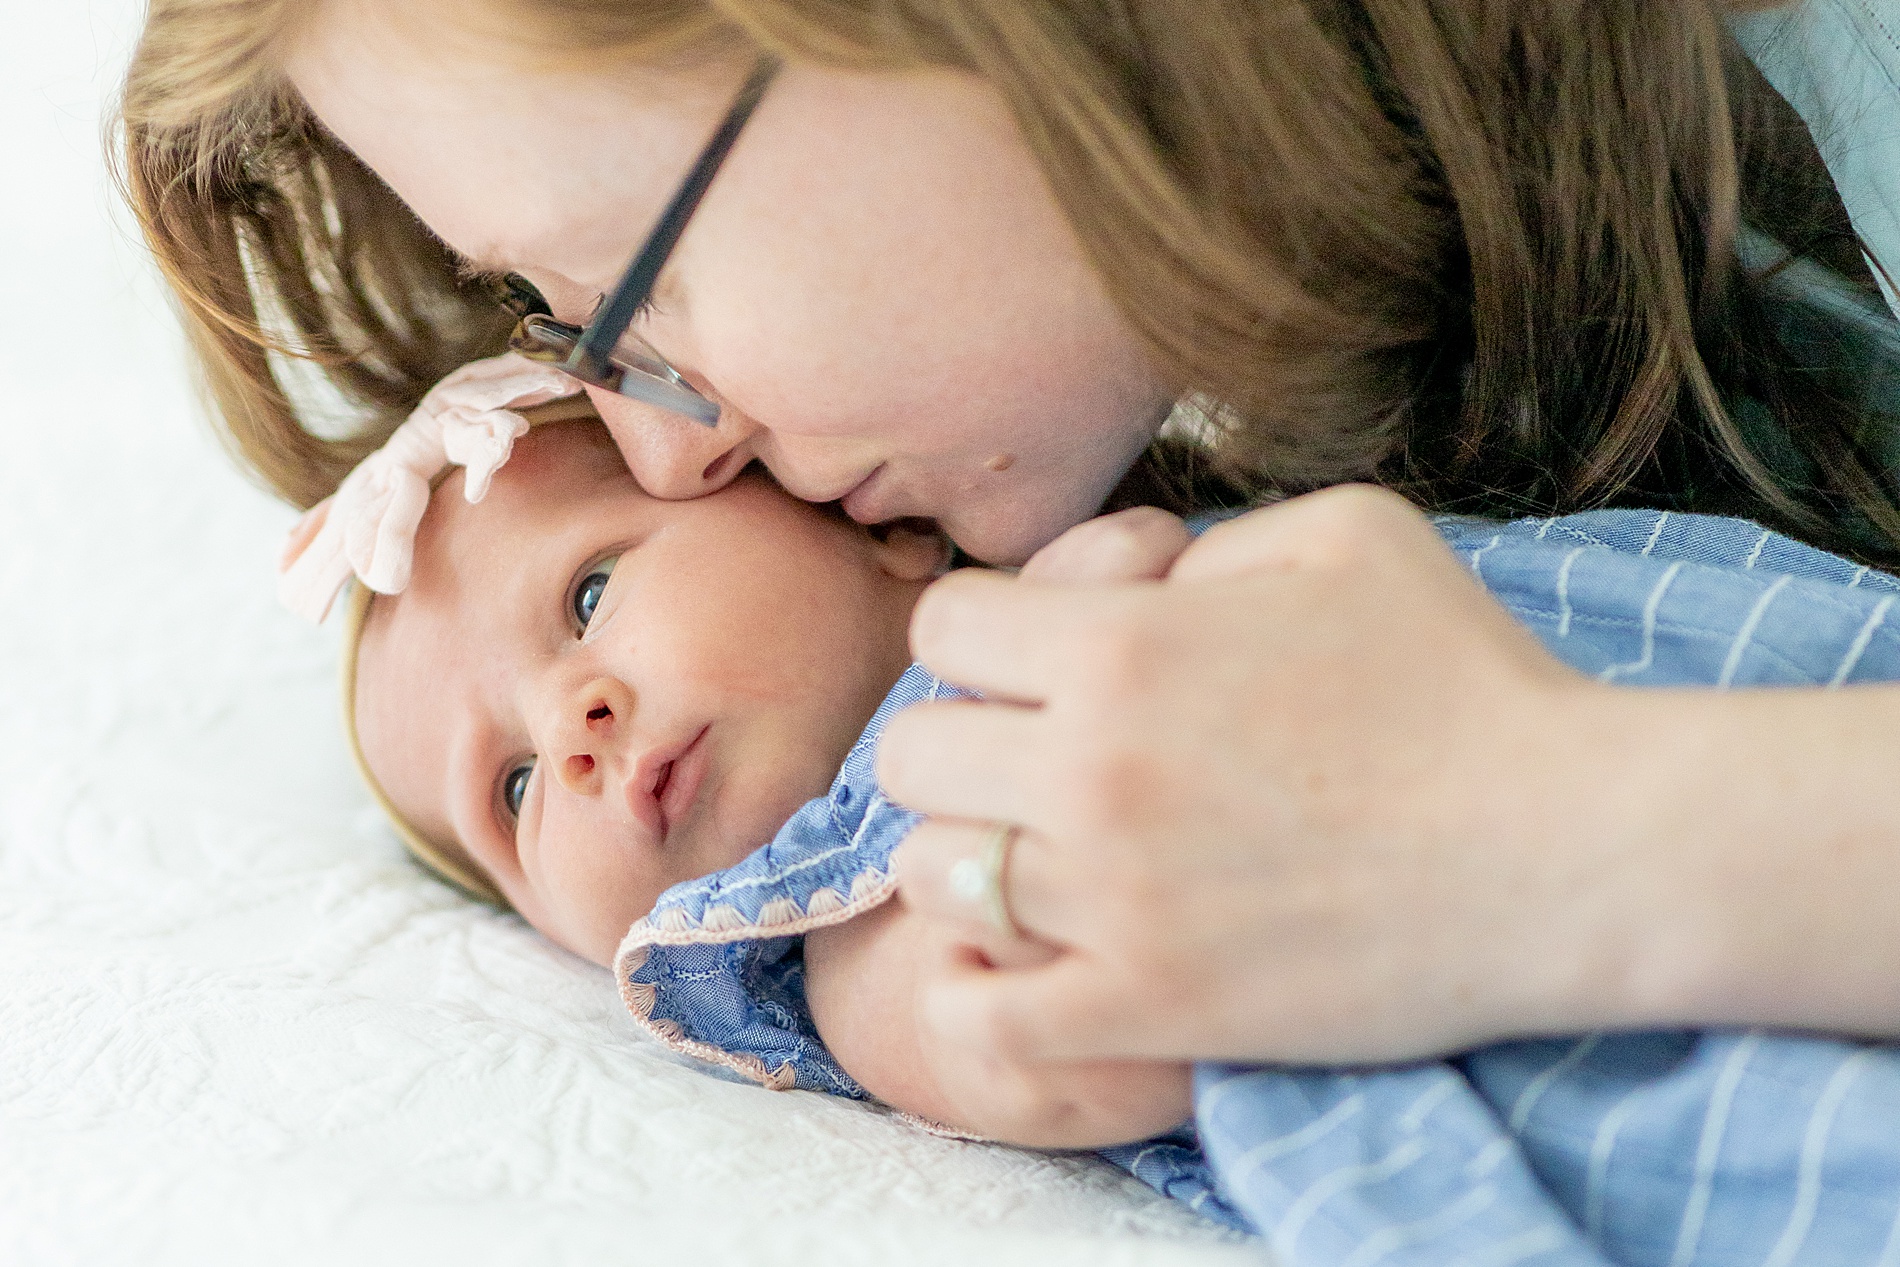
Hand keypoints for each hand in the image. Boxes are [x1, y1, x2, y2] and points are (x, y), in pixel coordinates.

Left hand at [885, 485, 1633, 1066]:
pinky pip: (983, 1015)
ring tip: (1046, 859)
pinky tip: (1027, 960)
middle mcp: (1090, 769)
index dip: (984, 639)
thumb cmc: (1470, 677)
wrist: (1571, 848)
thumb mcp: (1349, 534)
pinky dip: (979, 989)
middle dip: (963, 747)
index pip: (944, 628)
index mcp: (1122, 646)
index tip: (1036, 665)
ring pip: (927, 875)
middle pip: (912, 754)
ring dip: (971, 859)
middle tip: (1034, 764)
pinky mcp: (1150, 1006)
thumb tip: (1137, 586)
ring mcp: (1111, 899)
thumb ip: (1208, 542)